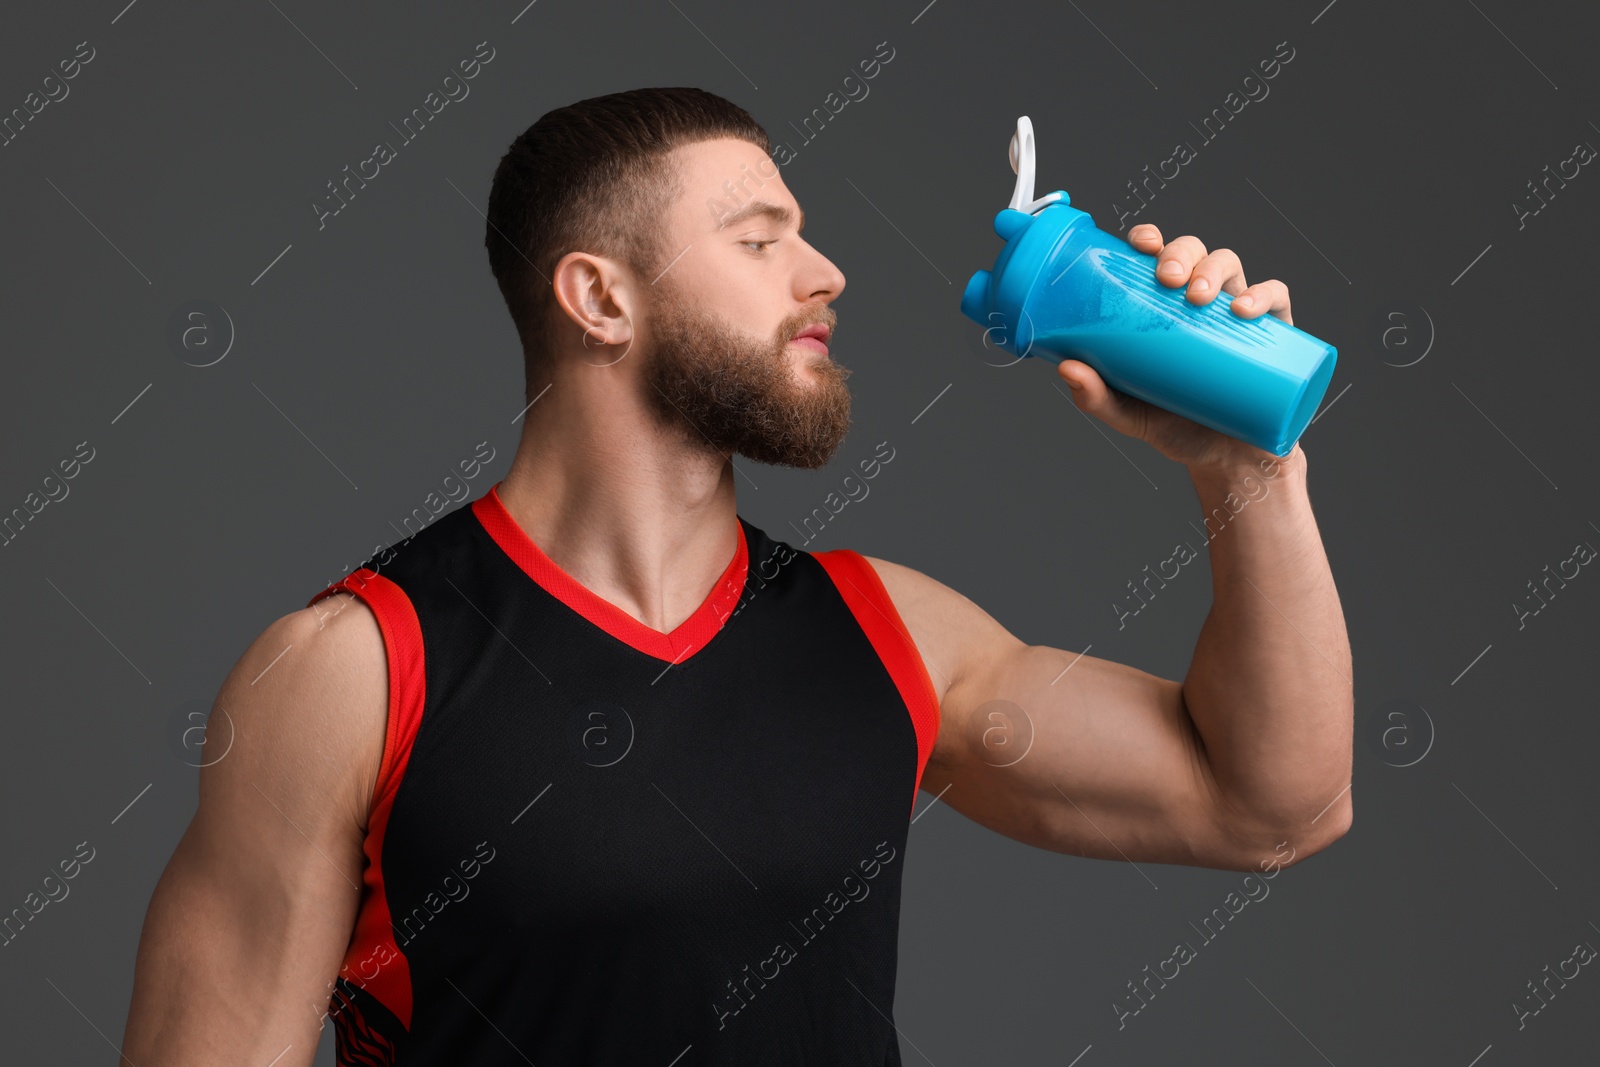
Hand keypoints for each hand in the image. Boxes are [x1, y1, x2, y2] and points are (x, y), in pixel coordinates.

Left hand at [1055, 224, 1296, 472]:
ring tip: (1199, 297)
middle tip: (1168, 279)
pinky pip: (1275, 297)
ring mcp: (1235, 312)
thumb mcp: (1128, 413)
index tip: (1141, 244)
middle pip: (1192, 252)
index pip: (1155, 257)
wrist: (1225, 461)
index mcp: (1163, 308)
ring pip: (1230, 264)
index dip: (1150, 239)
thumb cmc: (1175, 426)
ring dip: (1214, 269)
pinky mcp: (1272, 333)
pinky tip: (1244, 310)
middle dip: (1180, 253)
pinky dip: (1263, 294)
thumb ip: (1095, 396)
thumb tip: (1067, 368)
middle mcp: (1199, 302)